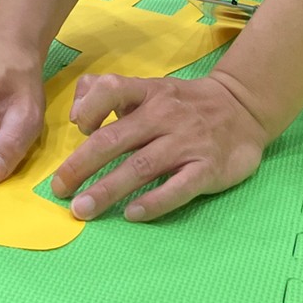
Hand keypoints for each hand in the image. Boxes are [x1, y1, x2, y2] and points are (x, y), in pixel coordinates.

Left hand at [49, 70, 267, 221]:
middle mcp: (164, 115)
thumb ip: (109, 94)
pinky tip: (132, 215)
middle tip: (59, 189)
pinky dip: (154, 203)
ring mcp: (187, 142)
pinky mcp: (207, 169)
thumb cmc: (184, 102)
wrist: (243, 109)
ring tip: (83, 209)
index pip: (111, 89)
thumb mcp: (149, 88)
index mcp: (148, 92)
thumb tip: (76, 114)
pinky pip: (177, 188)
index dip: (89, 108)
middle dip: (82, 165)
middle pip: (115, 139)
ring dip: (108, 190)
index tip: (78, 129)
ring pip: (140, 167)